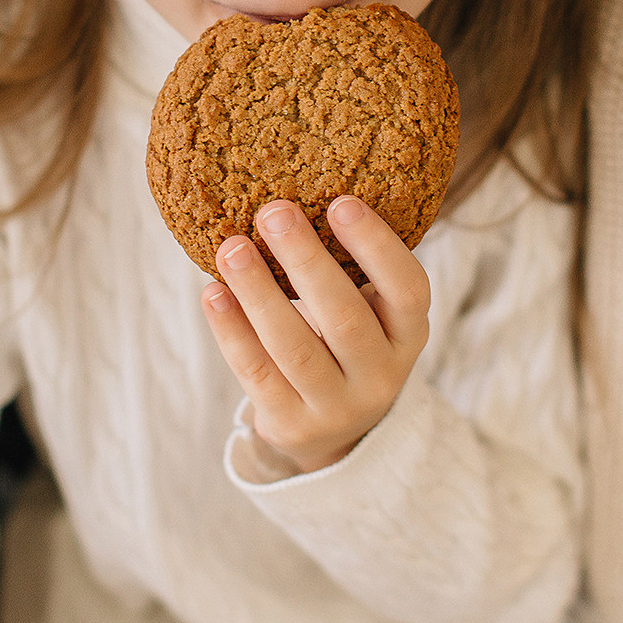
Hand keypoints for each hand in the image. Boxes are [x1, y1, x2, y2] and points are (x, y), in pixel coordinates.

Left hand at [201, 195, 430, 473]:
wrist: (334, 430)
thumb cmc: (347, 340)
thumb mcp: (369, 309)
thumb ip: (349, 265)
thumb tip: (295, 193)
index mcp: (409, 333)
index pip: (408, 289)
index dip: (377, 246)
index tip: (340, 201)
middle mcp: (382, 374)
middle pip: (345, 319)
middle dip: (306, 261)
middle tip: (273, 211)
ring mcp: (337, 406)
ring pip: (295, 348)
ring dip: (259, 293)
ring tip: (231, 248)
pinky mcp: (292, 424)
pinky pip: (257, 374)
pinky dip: (232, 331)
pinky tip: (213, 293)